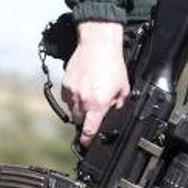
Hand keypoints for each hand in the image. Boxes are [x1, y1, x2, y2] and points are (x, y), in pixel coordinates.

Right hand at [61, 21, 130, 146]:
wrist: (98, 44)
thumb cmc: (112, 63)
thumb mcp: (123, 87)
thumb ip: (118, 103)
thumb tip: (114, 111)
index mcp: (98, 104)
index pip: (89, 130)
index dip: (88, 140)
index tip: (87, 143)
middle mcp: (83, 100)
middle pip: (79, 121)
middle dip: (85, 120)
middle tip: (93, 112)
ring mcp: (72, 92)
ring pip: (72, 109)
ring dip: (79, 108)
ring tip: (88, 96)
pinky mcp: (65, 83)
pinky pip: (66, 97)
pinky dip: (72, 96)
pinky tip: (81, 88)